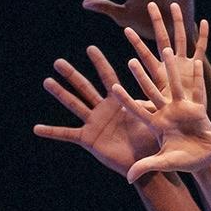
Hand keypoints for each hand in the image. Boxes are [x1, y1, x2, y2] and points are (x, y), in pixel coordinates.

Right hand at [35, 46, 166, 180]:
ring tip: (46, 81)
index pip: (108, 77)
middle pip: (85, 87)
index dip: (100, 64)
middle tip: (58, 61)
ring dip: (60, 93)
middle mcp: (103, 109)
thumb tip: (174, 79)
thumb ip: (157, 100)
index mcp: (119, 102)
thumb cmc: (153, 139)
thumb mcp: (155, 116)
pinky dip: (52, 131)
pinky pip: (67, 134)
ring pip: (74, 104)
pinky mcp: (88, 139)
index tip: (91, 48)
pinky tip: (36, 128)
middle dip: (72, 74)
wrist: (147, 162)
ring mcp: (94, 123)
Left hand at [118, 3, 210, 178]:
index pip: (137, 108)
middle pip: (151, 84)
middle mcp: (166, 109)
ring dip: (169, 62)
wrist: (206, 159)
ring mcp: (183, 105)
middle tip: (129, 53)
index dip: (126, 98)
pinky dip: (200, 73)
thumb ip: (146, 167)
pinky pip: (200, 85)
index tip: (112, 87)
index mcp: (156, 122)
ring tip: (162, 45)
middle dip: (141, 67)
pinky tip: (198, 57)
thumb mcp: (164, 163)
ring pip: (174, 78)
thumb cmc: (185, 161)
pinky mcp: (199, 105)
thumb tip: (129, 177)